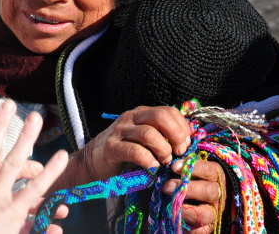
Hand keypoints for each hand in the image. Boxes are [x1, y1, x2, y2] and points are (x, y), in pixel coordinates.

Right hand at [69, 106, 191, 185]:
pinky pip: (135, 151)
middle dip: (175, 135)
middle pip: (161, 116)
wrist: (92, 162)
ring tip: (164, 161)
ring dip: (163, 150)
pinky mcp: (111, 147)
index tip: (185, 145)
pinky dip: (148, 160)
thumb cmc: (124, 154)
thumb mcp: (144, 140)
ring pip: (149, 133)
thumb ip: (161, 137)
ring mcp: (120, 131)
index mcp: (142, 114)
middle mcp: (131, 118)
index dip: (182, 127)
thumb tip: (186, 143)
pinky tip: (151, 167)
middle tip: (179, 152)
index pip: (169, 111)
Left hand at [163, 159, 225, 232]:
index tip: (174, 167)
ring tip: (171, 206)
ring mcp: (214, 212)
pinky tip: (177, 220)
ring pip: (205, 214)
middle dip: (187, 189)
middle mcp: (217, 194)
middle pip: (209, 191)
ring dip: (185, 210)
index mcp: (215, 176)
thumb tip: (173, 165)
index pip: (209, 170)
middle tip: (166, 186)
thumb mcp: (190, 169)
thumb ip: (184, 167)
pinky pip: (202, 231)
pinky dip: (189, 228)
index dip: (193, 168)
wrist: (200, 197)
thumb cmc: (190, 178)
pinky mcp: (208, 226)